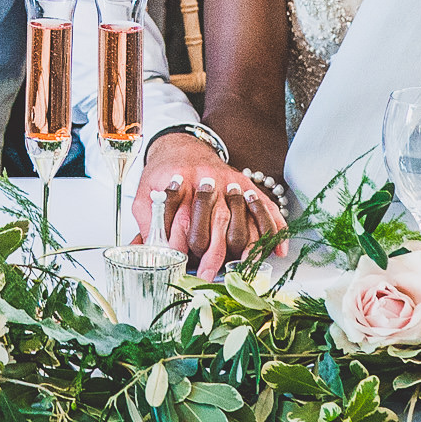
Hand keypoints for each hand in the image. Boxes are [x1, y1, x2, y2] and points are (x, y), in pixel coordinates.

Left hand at [131, 130, 286, 278]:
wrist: (182, 145)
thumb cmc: (164, 173)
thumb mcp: (145, 192)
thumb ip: (145, 220)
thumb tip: (143, 250)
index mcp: (181, 181)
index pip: (183, 217)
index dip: (181, 244)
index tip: (180, 264)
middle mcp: (209, 181)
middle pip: (217, 220)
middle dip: (213, 254)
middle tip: (207, 276)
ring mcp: (230, 183)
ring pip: (245, 219)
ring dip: (246, 249)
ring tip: (241, 271)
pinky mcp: (246, 185)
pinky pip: (266, 208)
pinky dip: (275, 230)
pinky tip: (277, 251)